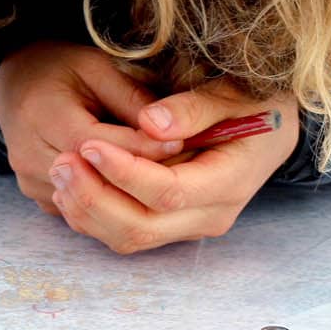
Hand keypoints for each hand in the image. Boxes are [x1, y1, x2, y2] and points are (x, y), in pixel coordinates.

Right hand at [0, 41, 183, 213]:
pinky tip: (138, 185)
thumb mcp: (97, 67)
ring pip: (91, 201)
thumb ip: (130, 98)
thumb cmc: (62, 69)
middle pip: (94, 179)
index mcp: (42, 114)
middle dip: (141, 174)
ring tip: (166, 174)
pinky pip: (84, 210)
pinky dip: (113, 199)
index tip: (179, 143)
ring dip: (129, 191)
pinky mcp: (41, 198)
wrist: (16, 84)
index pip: (98, 145)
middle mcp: (29, 156)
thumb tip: (169, 131)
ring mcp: (31, 183)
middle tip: (183, 166)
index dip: (141, 147)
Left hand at [47, 80, 298, 253]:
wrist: (271, 125)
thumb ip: (194, 107)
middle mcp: (212, 214)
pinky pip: (128, 232)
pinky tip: (71, 186)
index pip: (168, 191)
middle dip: (94, 198)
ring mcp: (192, 225)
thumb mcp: (234, 92)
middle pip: (142, 225)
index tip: (89, 144)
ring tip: (59, 172)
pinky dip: (94, 216)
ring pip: (130, 237)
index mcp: (231, 180)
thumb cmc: (255, 100)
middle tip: (60, 162)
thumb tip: (151, 124)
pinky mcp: (174, 224)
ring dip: (87, 211)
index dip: (125, 172)